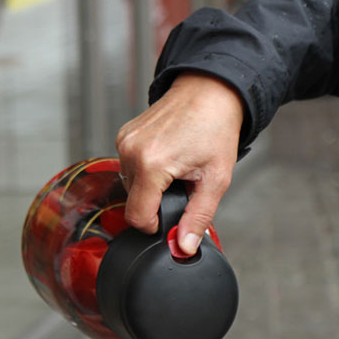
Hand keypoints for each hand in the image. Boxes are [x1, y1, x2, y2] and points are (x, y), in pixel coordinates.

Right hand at [115, 72, 243, 254]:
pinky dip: (146, 169)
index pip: (137, 217)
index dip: (155, 225)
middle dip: (157, 201)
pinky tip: (166, 156)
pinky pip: (129, 166)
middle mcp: (131, 151)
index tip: (172, 217)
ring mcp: (124, 141)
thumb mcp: (216, 180)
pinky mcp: (123, 135)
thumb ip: (198, 218)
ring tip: (176, 167)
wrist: (209, 91)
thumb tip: (184, 247)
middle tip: (183, 183)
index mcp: (152, 164)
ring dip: (151, 185)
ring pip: (130, 185)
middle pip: (133, 201)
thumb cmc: (215, 128)